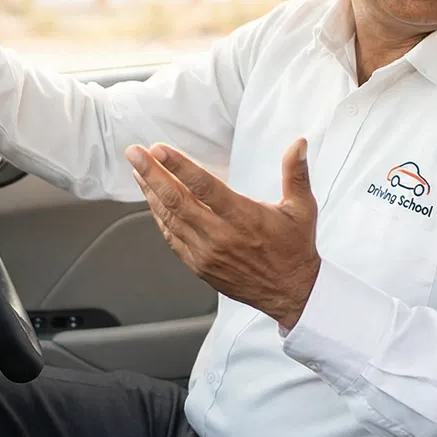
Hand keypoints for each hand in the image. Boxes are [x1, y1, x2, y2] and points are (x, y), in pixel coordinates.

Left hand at [127, 138, 319, 328]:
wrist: (290, 292)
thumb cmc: (295, 248)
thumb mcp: (302, 208)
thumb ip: (296, 173)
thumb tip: (298, 144)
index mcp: (244, 217)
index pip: (204, 186)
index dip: (179, 166)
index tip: (159, 149)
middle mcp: (221, 235)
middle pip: (177, 200)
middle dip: (152, 174)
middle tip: (135, 154)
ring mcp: (207, 253)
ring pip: (169, 218)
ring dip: (150, 193)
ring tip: (137, 171)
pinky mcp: (200, 266)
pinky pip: (172, 238)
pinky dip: (159, 217)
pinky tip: (152, 201)